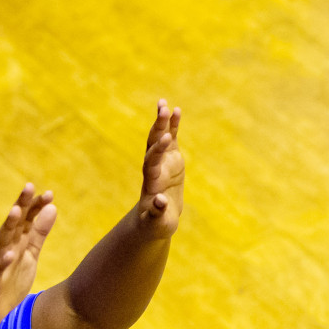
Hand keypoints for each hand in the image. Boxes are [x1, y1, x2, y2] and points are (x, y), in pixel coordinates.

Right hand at [0, 185, 56, 328]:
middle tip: (29, 187)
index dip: (36, 207)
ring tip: (15, 211)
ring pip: (1, 242)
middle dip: (20, 206)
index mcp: (16, 243)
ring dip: (8, 226)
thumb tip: (52, 208)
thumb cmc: (10, 281)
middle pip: (12, 225)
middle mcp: (4, 249)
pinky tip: (8, 255)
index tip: (49, 193)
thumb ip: (39, 233)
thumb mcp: (30, 255)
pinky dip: (1, 262)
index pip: (25, 220)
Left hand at [137, 99, 183, 234]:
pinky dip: (173, 126)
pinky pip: (171, 139)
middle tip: (162, 111)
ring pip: (159, 138)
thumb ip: (157, 212)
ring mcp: (161, 161)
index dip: (158, 150)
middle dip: (157, 128)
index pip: (152, 161)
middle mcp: (153, 167)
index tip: (167, 138)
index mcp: (151, 181)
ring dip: (161, 122)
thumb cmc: (156, 224)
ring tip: (164, 104)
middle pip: (152, 144)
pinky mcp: (170, 159)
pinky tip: (177, 110)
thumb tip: (159, 201)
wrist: (157, 218)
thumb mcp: (157, 222)